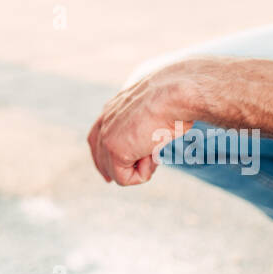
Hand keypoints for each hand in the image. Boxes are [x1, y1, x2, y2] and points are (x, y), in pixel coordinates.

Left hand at [87, 58, 211, 185]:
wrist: (176, 95)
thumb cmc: (175, 101)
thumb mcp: (154, 112)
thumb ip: (141, 127)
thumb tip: (145, 146)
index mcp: (111, 109)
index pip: (95, 139)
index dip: (102, 160)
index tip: (109, 177)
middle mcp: (104, 121)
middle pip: (100, 159)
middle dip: (123, 169)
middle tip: (150, 155)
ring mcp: (106, 136)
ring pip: (115, 172)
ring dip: (140, 167)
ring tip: (155, 147)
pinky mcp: (114, 149)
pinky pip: (124, 178)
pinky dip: (143, 173)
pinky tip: (153, 153)